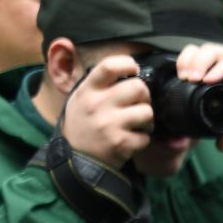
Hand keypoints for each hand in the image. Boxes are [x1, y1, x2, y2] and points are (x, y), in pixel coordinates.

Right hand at [60, 54, 153, 168]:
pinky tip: (130, 140)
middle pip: (138, 87)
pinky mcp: (120, 143)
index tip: (133, 70)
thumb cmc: (83, 125)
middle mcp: (97, 105)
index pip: (109, 66)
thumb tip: (129, 69)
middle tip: (138, 104)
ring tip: (135, 124)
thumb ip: (101, 84)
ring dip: (146, 119)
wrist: (75, 159)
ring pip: (147, 111)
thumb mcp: (81, 99)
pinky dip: (142, 139)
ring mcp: (109, 124)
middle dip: (144, 96)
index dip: (127, 64)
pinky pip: (146, 136)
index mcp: (87, 91)